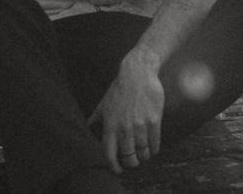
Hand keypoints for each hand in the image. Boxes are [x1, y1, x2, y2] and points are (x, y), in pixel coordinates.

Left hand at [88, 52, 163, 173]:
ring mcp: (140, 125)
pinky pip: (155, 144)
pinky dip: (154, 149)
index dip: (114, 166)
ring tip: (143, 153)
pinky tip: (152, 147)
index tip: (118, 170)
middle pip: (129, 158)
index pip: (109, 154)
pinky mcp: (154, 121)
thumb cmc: (120, 88)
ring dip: (144, 156)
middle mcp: (124, 128)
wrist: (138, 73)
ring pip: (143, 153)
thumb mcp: (104, 103)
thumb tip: (88, 127)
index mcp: (110, 125)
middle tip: (133, 160)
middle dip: (131, 163)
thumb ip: (96, 117)